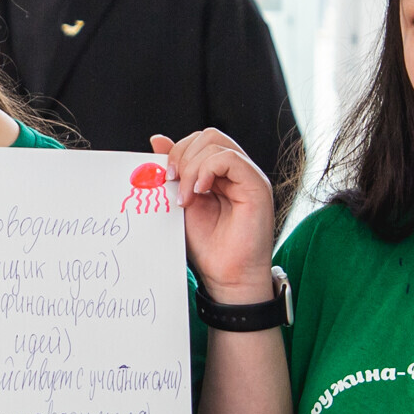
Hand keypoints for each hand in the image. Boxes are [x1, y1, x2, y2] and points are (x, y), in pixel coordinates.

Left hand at [155, 130, 275, 303]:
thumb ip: (173, 172)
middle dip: (182, 155)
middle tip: (171, 183)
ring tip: (186, 197)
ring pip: (216, 144)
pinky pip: (230, 159)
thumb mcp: (181, 201)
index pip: (199, 140)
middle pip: (208, 136)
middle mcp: (237, 171)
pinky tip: (198, 192)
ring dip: (191, 168)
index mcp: (221, 173)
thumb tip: (156, 139)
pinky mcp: (257, 186)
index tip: (163, 177)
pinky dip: (207, 170)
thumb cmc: (208, 246)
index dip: (177, 152)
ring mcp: (248, 176)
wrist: (227, 277)